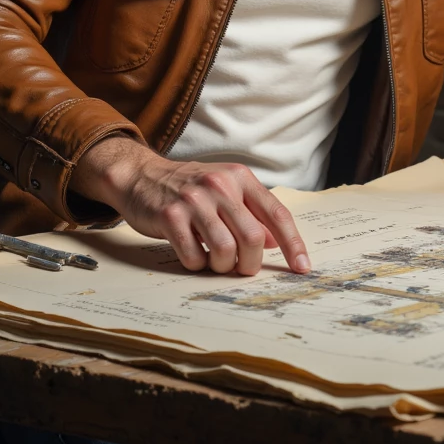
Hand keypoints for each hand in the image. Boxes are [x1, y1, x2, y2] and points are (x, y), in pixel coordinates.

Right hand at [73, 135, 310, 275]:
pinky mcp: (170, 216)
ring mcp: (194, 201)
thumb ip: (251, 213)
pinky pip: (194, 256)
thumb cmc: (188, 188)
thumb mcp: (225, 190)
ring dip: (222, 266)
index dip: (294, 245)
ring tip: (213, 260)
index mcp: (240, 178)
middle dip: (250, 264)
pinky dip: (197, 264)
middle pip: (253, 238)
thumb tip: (277, 243)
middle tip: (241, 269)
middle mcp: (220, 186)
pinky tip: (192, 254)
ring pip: (225, 251)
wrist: (141, 175)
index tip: (302, 268)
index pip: (277, 214)